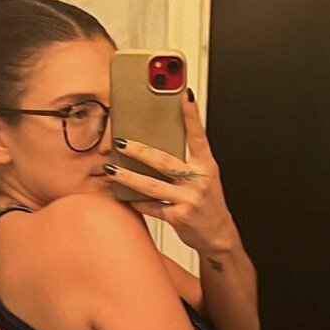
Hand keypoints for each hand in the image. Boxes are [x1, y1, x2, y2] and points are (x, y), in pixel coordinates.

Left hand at [106, 89, 238, 255]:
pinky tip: (124, 196)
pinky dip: (137, 202)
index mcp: (206, 166)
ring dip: (128, 177)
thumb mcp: (205, 177)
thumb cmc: (207, 203)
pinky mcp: (178, 217)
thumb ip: (186, 160)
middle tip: (120, 141)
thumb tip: (158, 144)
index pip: (198, 136)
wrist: (218, 235)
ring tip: (111, 169)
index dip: (192, 115)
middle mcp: (198, 180)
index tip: (185, 95)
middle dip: (139, 150)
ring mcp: (188, 200)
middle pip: (164, 161)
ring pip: (151, 186)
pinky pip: (152, 207)